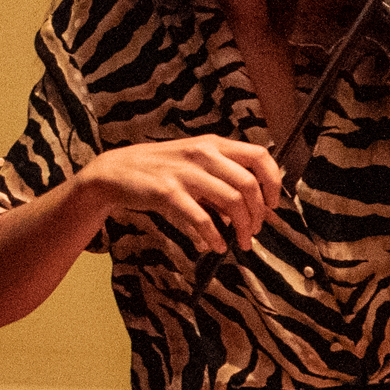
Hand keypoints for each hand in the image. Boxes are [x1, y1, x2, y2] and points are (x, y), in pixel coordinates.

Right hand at [86, 135, 285, 254]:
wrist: (115, 171)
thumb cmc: (161, 169)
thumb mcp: (196, 164)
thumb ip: (225, 180)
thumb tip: (259, 210)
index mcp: (213, 144)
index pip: (260, 155)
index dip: (274, 181)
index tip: (274, 203)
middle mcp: (202, 154)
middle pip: (250, 184)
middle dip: (259, 213)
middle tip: (257, 230)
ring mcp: (185, 172)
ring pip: (232, 201)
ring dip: (243, 227)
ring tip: (243, 241)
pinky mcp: (167, 192)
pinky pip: (202, 218)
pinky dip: (215, 236)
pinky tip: (217, 245)